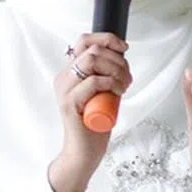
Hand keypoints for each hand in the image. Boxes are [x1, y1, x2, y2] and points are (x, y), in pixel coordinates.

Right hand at [49, 33, 130, 191]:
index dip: (107, 39)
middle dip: (118, 60)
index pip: (84, 41)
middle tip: (128, 78)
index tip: (124, 49)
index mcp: (70, 73)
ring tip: (124, 86)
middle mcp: (64, 78)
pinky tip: (118, 92)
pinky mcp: (69, 103)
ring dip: (115, 70)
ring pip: (91, 60)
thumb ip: (106, 74)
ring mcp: (65, 90)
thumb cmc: (95, 124)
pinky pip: (92, 81)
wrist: (84, 153)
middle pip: (92, 49)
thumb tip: (122, 56)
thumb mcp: (104, 92)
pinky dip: (110, 82)